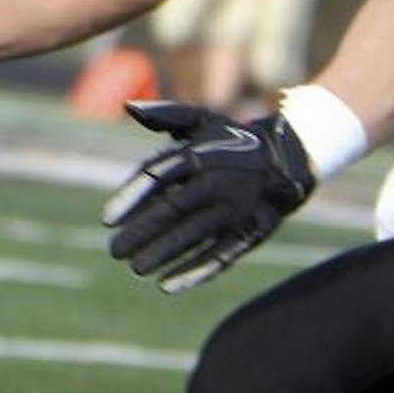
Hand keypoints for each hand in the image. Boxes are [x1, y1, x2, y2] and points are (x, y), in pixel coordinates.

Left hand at [102, 99, 314, 294]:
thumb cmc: (229, 140)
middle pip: (173, 209)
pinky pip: (220, 255)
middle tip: (114, 251)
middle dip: (142, 232)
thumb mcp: (201, 118)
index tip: (107, 220)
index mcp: (200, 155)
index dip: (132, 198)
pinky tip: (168, 285)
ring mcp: (234, 210)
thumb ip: (164, 114)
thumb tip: (128, 107)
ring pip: (194, 235)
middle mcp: (216, 184)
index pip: (159, 175)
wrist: (287, 160)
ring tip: (135, 268)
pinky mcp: (248, 232)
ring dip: (164, 253)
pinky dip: (195, 272)